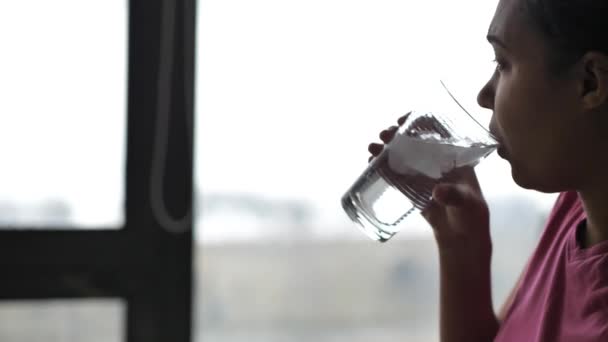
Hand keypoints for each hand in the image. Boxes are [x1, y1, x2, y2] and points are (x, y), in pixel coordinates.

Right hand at [368, 114, 490, 248]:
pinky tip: (372, 164)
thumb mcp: (466, 203)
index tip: (403, 121)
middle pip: (415, 142)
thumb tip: (437, 191)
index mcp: (454, 158)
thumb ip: (454, 196)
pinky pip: (397, 175)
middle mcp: (437, 163)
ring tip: (372, 148)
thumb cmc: (471, 216)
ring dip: (386, 150)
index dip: (419, 123)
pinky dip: (384, 168)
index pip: (436, 132)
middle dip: (397, 135)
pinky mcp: (414, 189)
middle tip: (384, 134)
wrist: (462, 238)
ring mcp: (424, 175)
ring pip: (403, 157)